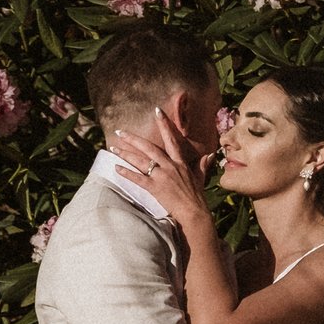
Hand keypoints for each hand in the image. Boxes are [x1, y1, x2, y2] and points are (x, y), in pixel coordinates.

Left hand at [109, 109, 211, 223]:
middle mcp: (170, 166)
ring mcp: (162, 176)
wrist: (194, 212)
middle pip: (149, 147)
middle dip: (133, 138)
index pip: (171, 139)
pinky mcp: (155, 188)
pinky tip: (116, 168)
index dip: (164, 124)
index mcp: (180, 163)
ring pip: (141, 161)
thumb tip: (210, 155)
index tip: (157, 111)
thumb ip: (203, 165)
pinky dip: (126, 173)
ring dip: (125, 154)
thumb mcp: (200, 178)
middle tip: (119, 131)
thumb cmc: (197, 197)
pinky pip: (138, 178)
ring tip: (113, 148)